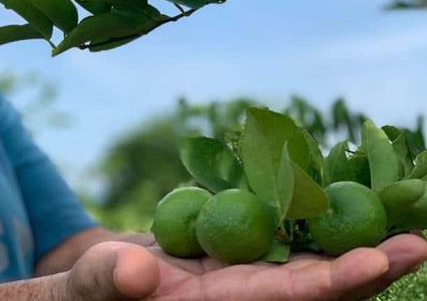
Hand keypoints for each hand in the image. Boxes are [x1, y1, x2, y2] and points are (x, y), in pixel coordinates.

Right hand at [66, 233, 426, 300]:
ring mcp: (244, 267)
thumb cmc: (91, 290)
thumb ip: (107, 282)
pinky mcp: (238, 245)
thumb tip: (134, 271)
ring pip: (308, 254)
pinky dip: (313, 214)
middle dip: (368, 264)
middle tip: (418, 237)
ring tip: (398, 209)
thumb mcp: (91, 286)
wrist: (101, 281)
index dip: (331, 283)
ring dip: (351, 235)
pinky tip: (340, 193)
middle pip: (317, 283)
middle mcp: (242, 293)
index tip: (378, 260)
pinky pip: (284, 230)